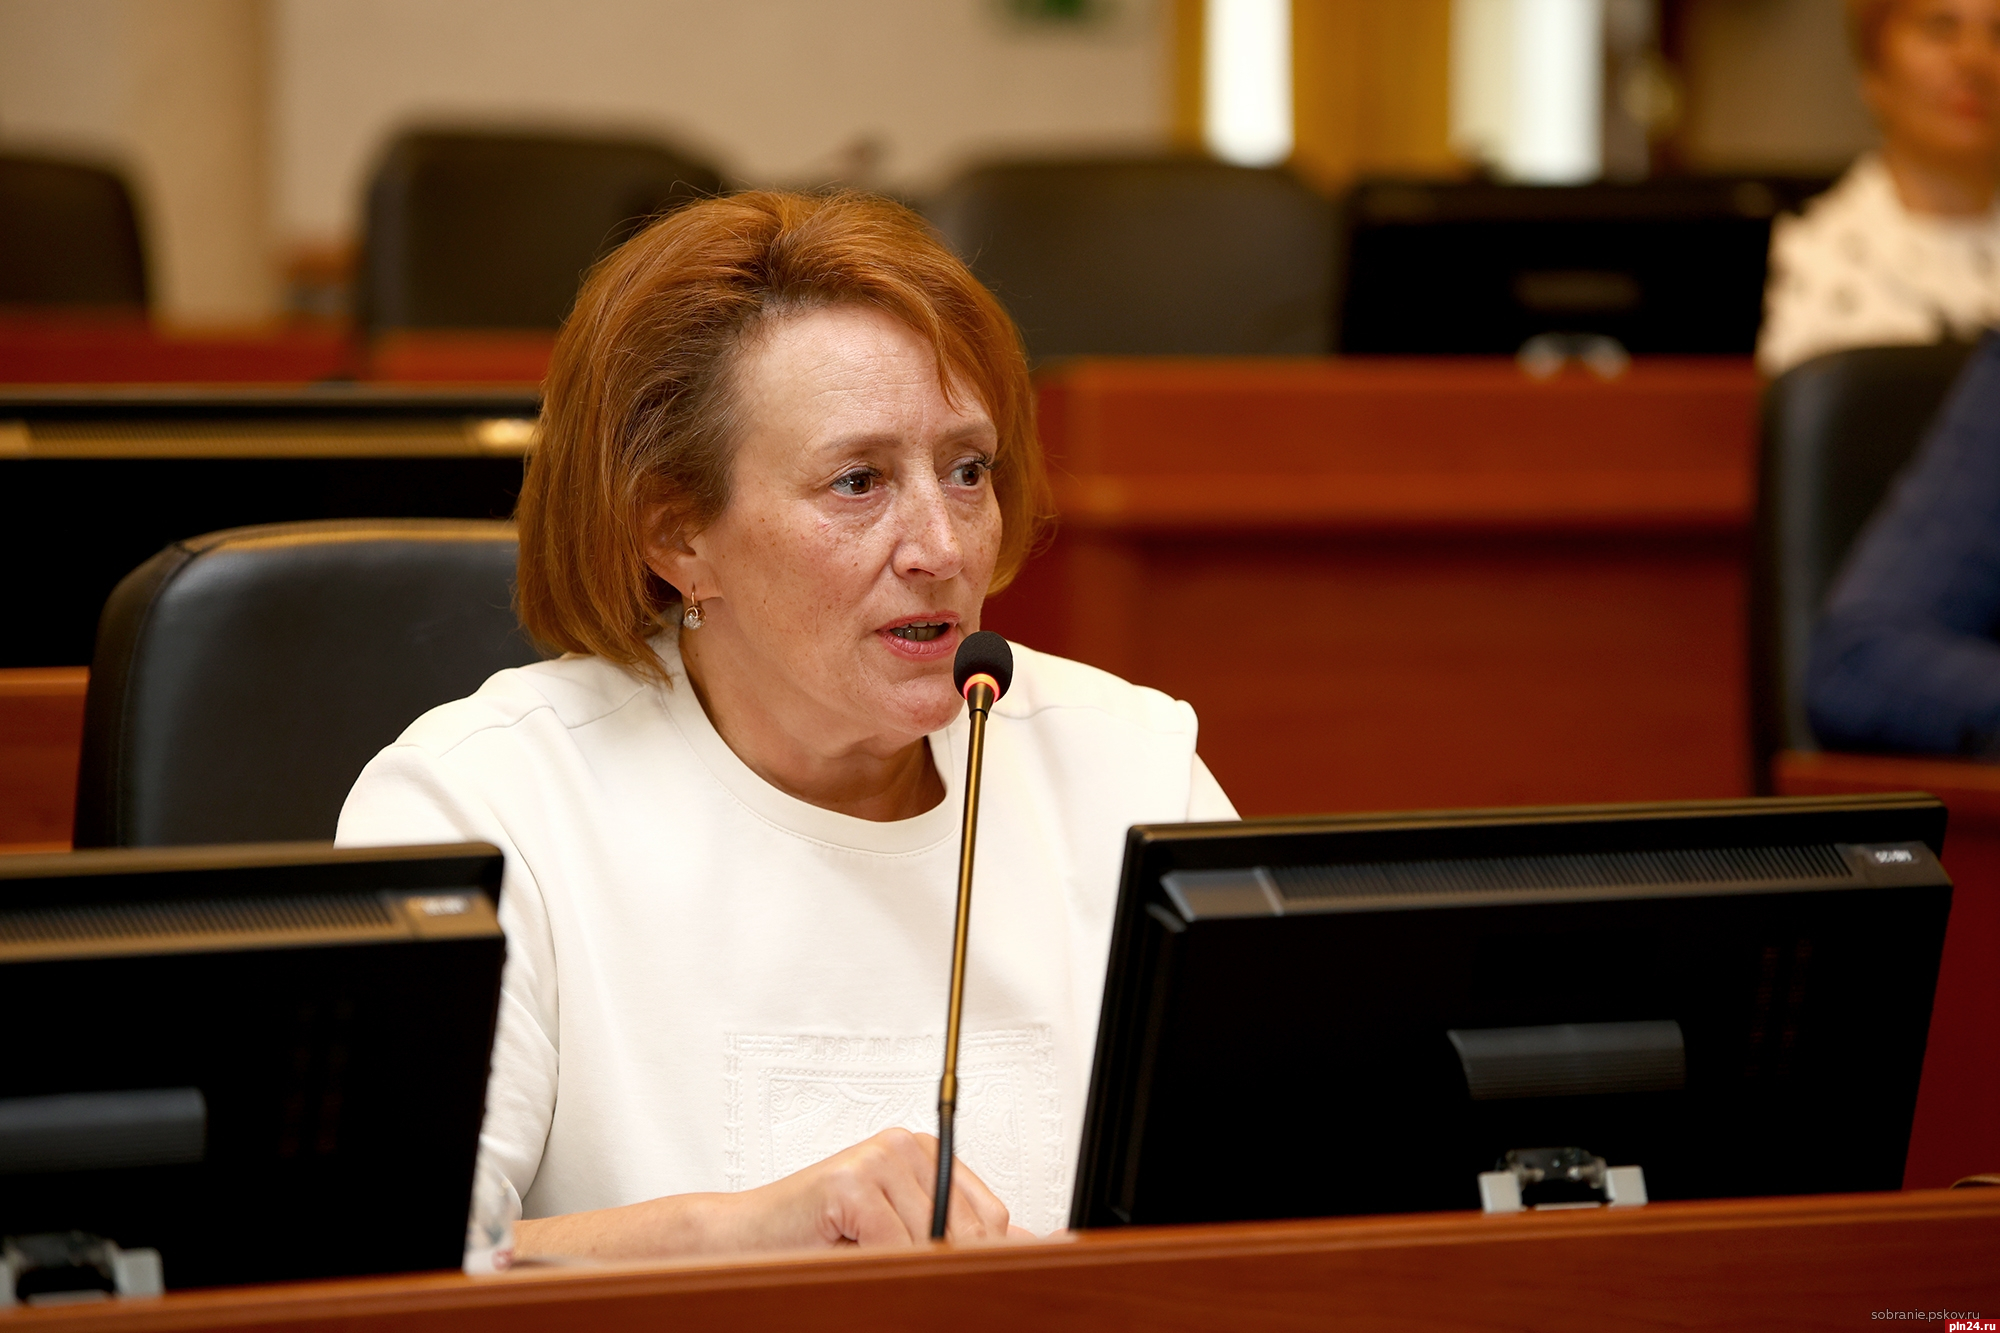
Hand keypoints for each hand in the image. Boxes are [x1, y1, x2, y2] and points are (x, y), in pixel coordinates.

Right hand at [512, 1127, 1024, 1260]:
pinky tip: (845, 1257)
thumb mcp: (899, 1244)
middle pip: (968, 1231)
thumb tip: (1029, 1249)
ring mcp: (879, 1159)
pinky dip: (876, 1268)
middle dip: (946, 1269)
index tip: (991, 1288)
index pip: (992, 1217)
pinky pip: (893, 1247)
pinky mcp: (851, 1180)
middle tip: (894, 1271)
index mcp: (927, 1158)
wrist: (741, 1241)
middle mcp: (906, 1149)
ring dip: (901, 1272)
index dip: (985, 1262)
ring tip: (861, 1264)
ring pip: (931, 1245)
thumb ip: (956, 1241)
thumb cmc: (816, 1243)